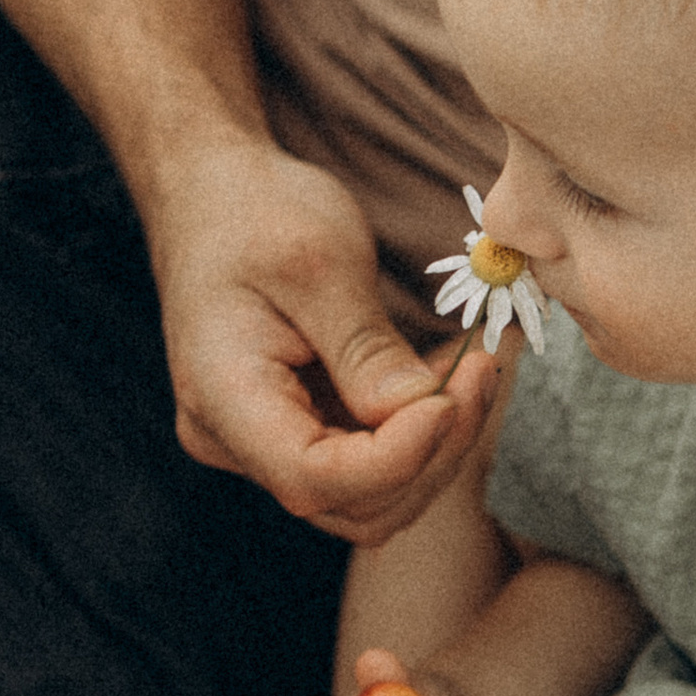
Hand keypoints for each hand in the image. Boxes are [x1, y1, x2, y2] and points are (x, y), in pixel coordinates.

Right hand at [148, 131, 513, 548]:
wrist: (214, 194)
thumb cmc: (256, 212)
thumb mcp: (319, 261)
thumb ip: (366, 347)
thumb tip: (423, 411)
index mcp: (222, 397)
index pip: (313, 477)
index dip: (396, 456)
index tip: (452, 398)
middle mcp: (235, 441)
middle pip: (353, 502)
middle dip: (432, 452)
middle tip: (482, 373)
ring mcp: (267, 446)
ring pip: (373, 497)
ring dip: (437, 448)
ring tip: (473, 373)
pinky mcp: (302, 434)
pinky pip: (373, 464)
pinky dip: (422, 434)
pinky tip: (450, 379)